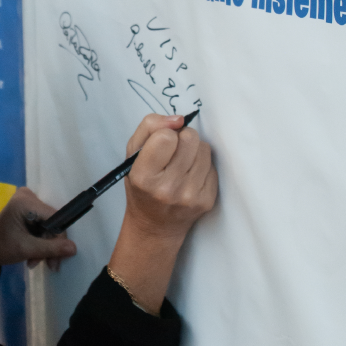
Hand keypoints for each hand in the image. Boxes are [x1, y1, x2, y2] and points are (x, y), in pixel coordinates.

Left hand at [0, 187, 76, 270]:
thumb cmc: (2, 247)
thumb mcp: (27, 249)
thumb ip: (51, 248)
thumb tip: (74, 248)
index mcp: (25, 202)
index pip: (54, 218)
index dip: (58, 239)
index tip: (56, 259)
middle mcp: (29, 196)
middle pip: (53, 222)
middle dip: (51, 245)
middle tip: (49, 264)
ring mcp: (29, 200)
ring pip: (50, 225)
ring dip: (46, 245)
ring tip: (36, 261)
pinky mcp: (30, 208)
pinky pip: (45, 224)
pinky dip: (42, 240)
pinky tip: (35, 253)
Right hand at [124, 113, 216, 242]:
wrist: (155, 226)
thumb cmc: (142, 185)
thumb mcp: (133, 153)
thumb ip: (149, 126)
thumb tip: (179, 119)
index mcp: (144, 176)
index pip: (165, 136)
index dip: (164, 134)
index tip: (160, 145)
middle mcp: (167, 188)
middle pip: (190, 138)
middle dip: (182, 138)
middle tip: (173, 152)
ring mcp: (190, 196)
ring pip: (204, 148)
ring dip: (194, 150)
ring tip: (182, 164)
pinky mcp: (207, 200)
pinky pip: (213, 165)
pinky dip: (202, 165)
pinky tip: (190, 176)